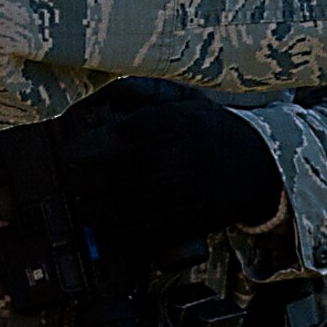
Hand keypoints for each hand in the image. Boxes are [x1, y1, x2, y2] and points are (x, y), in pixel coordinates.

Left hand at [64, 82, 283, 252]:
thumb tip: (97, 98)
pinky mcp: (177, 228)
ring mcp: (176, 199)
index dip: (87, 146)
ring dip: (89, 206)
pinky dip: (110, 229)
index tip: (73, 151)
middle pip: (109, 177)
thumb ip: (138, 91)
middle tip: (76, 176)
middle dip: (81, 178)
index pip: (121, 137)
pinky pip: (131, 234)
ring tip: (87, 199)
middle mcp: (176, 162)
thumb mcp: (180, 97)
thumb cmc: (206, 129)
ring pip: (113, 210)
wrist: (253, 168)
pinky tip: (107, 217)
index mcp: (176, 124)